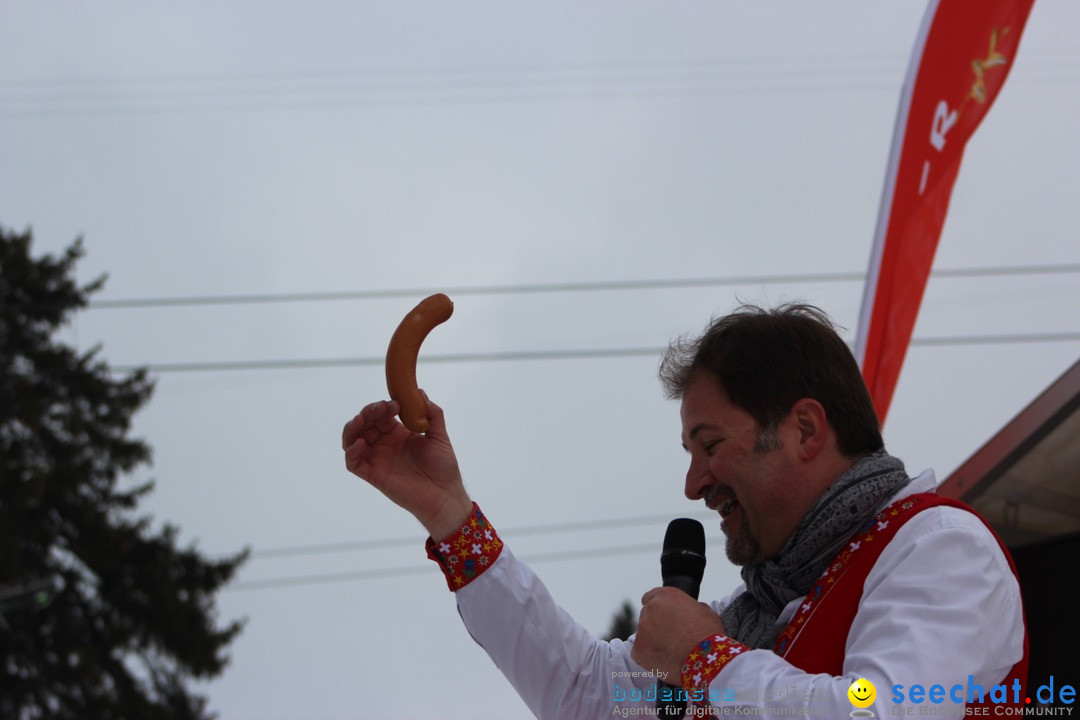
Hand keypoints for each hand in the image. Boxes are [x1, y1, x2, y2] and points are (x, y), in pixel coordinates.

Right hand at [342, 393, 472, 539]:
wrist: (445, 494)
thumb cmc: (444, 467)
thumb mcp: (440, 436)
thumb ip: (433, 414)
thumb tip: (420, 392)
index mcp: (398, 433)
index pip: (382, 414)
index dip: (383, 406)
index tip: (395, 403)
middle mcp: (385, 444)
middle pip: (365, 423)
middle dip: (368, 412)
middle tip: (379, 408)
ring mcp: (377, 459)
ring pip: (353, 440)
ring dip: (353, 427)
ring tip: (360, 420)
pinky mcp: (373, 475)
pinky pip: (353, 463)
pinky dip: (351, 451)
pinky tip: (361, 443)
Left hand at [631, 587, 726, 681]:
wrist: (706, 659)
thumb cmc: (709, 636)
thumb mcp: (706, 612)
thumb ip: (693, 607)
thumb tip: (691, 610)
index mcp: (666, 595)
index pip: (650, 598)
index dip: (657, 610)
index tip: (662, 620)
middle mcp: (651, 608)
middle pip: (646, 617)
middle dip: (655, 627)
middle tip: (669, 640)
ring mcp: (642, 628)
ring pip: (643, 636)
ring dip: (652, 643)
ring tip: (671, 654)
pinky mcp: (638, 648)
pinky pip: (640, 653)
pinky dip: (649, 658)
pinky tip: (664, 662)